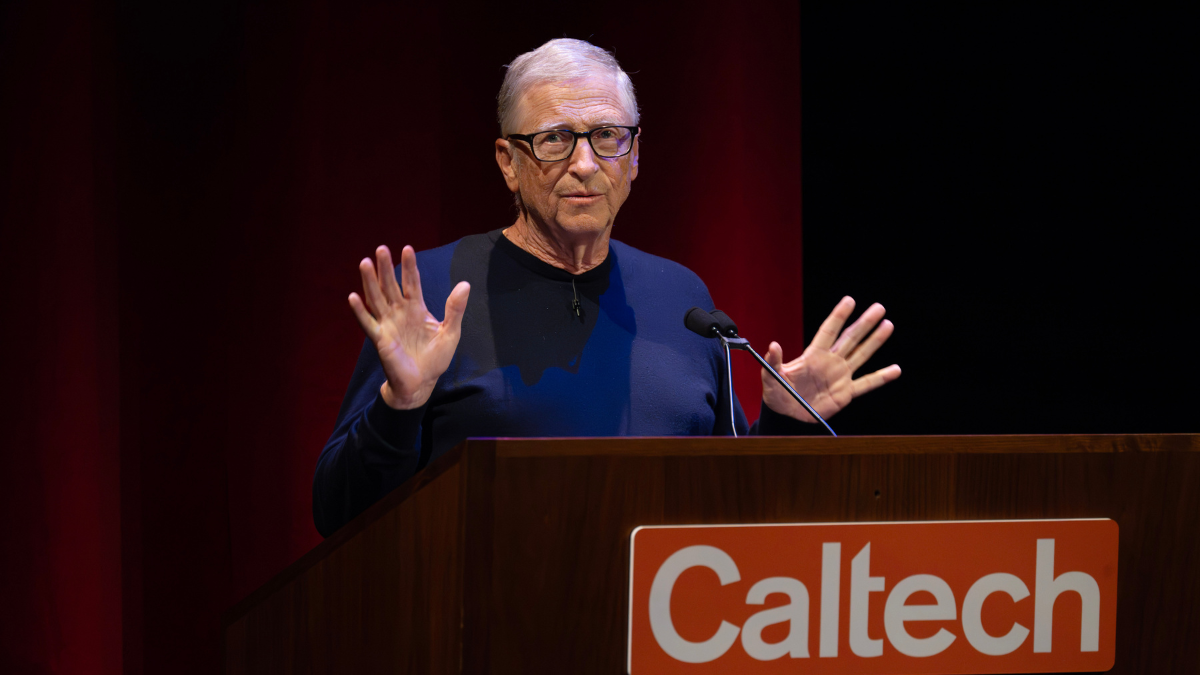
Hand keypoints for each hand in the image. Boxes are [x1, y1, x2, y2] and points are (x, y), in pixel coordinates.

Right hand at [348, 245, 469, 409]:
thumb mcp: (450, 332)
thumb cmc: (435, 359)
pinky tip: (353, 297)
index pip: (411, 282)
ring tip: (365, 263)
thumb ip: (454, 309)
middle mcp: (399, 312)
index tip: (408, 248)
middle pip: (390, 285)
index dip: (409, 266)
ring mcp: (388, 324)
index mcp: (416, 308)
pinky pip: (367, 322)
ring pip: (376, 298)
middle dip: (386, 268)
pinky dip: (359, 311)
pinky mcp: (380, 339)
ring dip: (369, 282)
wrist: (422, 383)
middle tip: (381, 248)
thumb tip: (465, 284)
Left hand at [761, 296, 900, 421]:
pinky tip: (895, 370)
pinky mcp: (846, 392)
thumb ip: (774, 362)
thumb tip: (773, 345)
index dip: (839, 316)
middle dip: (864, 323)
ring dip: (875, 341)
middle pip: (850, 338)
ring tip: (888, 325)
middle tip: (879, 308)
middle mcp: (830, 362)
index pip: (829, 331)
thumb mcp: (772, 377)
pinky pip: (867, 384)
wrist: (787, 415)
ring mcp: (840, 376)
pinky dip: (882, 377)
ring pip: (862, 355)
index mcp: (813, 355)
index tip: (849, 301)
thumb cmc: (777, 393)